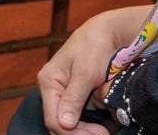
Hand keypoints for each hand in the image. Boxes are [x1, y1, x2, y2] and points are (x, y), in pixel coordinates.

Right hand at [38, 6, 147, 134]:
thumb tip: (64, 124)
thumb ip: (73, 98)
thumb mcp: (85, 72)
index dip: (73, 132)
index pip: (53, 118)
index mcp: (48, 81)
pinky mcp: (76, 95)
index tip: (98, 134)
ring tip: (104, 132)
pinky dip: (88, 124)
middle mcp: (53, 89)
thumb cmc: (95, 47)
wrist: (108, 33)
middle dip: (79, 133)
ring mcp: (64, 93)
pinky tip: (101, 127)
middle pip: (59, 123)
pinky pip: (78, 116)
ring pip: (68, 123)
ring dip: (84, 131)